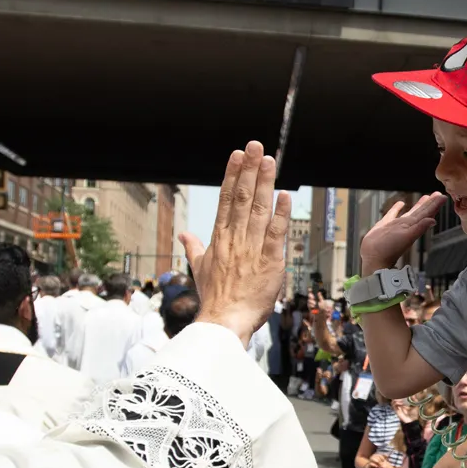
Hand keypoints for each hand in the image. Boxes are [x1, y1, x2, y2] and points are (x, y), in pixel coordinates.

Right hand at [180, 143, 291, 341]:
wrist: (224, 321)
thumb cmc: (215, 298)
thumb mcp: (200, 269)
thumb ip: (193, 248)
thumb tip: (182, 235)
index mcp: (220, 238)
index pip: (227, 200)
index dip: (232, 175)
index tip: (237, 155)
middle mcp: (235, 239)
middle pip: (243, 198)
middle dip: (249, 170)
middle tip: (255, 145)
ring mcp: (252, 249)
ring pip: (259, 210)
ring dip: (264, 183)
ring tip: (269, 160)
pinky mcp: (270, 262)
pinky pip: (276, 234)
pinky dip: (280, 214)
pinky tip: (284, 195)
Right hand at [360, 192, 446, 271]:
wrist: (374, 258)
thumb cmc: (389, 249)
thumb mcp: (406, 237)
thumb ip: (419, 228)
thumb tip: (433, 220)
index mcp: (413, 226)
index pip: (427, 213)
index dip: (435, 205)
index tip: (443, 197)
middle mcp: (407, 224)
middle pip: (422, 211)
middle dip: (430, 203)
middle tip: (438, 194)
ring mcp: (396, 225)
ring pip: (410, 211)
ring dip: (419, 204)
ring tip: (425, 197)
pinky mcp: (385, 225)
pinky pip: (393, 213)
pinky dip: (397, 208)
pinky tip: (400, 203)